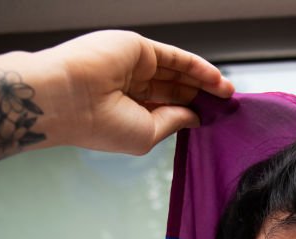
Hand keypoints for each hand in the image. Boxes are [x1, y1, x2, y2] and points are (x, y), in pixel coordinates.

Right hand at [40, 30, 233, 154]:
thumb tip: (196, 117)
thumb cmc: (98, 124)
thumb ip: (173, 122)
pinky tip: (216, 79)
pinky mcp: (137, 48)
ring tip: (228, 92)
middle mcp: (129, 86)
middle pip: (174, 88)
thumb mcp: (147, 133)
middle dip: (201, 95)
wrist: (68, 97)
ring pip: (177, 71)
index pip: (165, 108)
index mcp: (126, 110)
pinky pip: (175, 56)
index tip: (213, 118)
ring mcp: (133, 65)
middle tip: (226, 104)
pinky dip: (197, 66)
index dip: (191, 111)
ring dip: (204, 80)